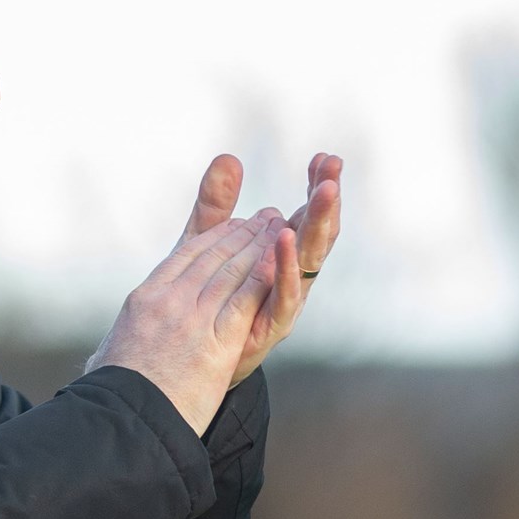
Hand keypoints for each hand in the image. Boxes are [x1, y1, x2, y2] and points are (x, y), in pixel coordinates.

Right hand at [87, 209, 281, 434]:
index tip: (234, 225)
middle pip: (213, 256)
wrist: (123, 421)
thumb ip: (119, 348)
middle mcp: (168, 301)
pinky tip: (280, 259)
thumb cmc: (112, 397)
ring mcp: (192, 319)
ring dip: (260, 246)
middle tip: (266, 218)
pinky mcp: (216, 343)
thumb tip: (106, 358)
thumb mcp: (110, 356)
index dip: (215, 237)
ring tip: (279, 228)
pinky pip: (246, 300)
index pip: (185, 256)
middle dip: (244, 234)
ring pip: (232, 271)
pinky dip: (265, 276)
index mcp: (144, 299)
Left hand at [177, 152, 343, 384]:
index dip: (316, 187)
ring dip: (316, 226)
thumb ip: (216, 205)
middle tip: (334, 169)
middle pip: (316, 235)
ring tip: (324, 193)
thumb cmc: (201, 300)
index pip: (306, 215)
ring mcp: (281, 303)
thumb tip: (228, 158)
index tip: (324, 157)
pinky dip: (286, 270)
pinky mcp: (267, 327)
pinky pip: (283, 297)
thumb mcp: (205, 244)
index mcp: (281, 257)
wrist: (184, 361)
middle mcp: (289, 279)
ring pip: (308, 261)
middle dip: (326, 201)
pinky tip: (285, 241)